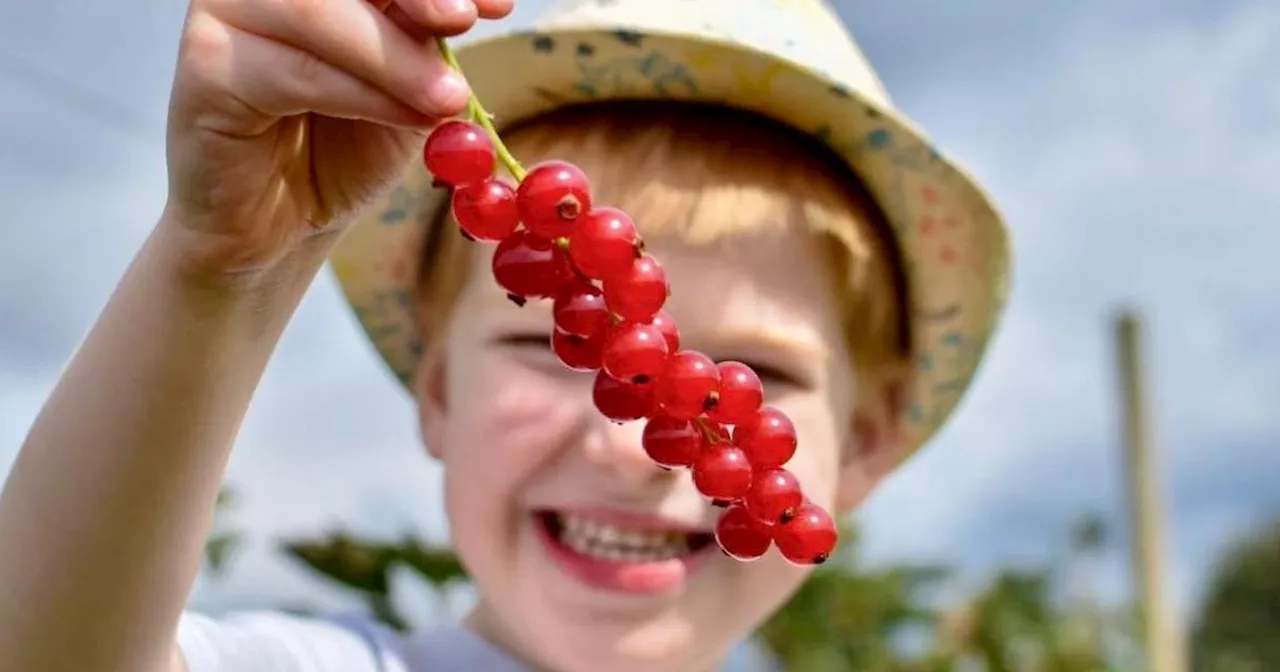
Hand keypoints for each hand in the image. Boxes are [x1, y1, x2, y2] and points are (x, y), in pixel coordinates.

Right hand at [161, 0, 511, 279]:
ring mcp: (224, 13)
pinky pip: (293, 72)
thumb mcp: (402, 82)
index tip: (498, 5)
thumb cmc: (343, 144)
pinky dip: (362, 94)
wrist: (280, 224)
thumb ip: (421, 38)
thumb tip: (472, 5)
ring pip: (318, 12)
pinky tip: (407, 119)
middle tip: (464, 23)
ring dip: (394, 57)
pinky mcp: (205, 67)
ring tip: (447, 99)